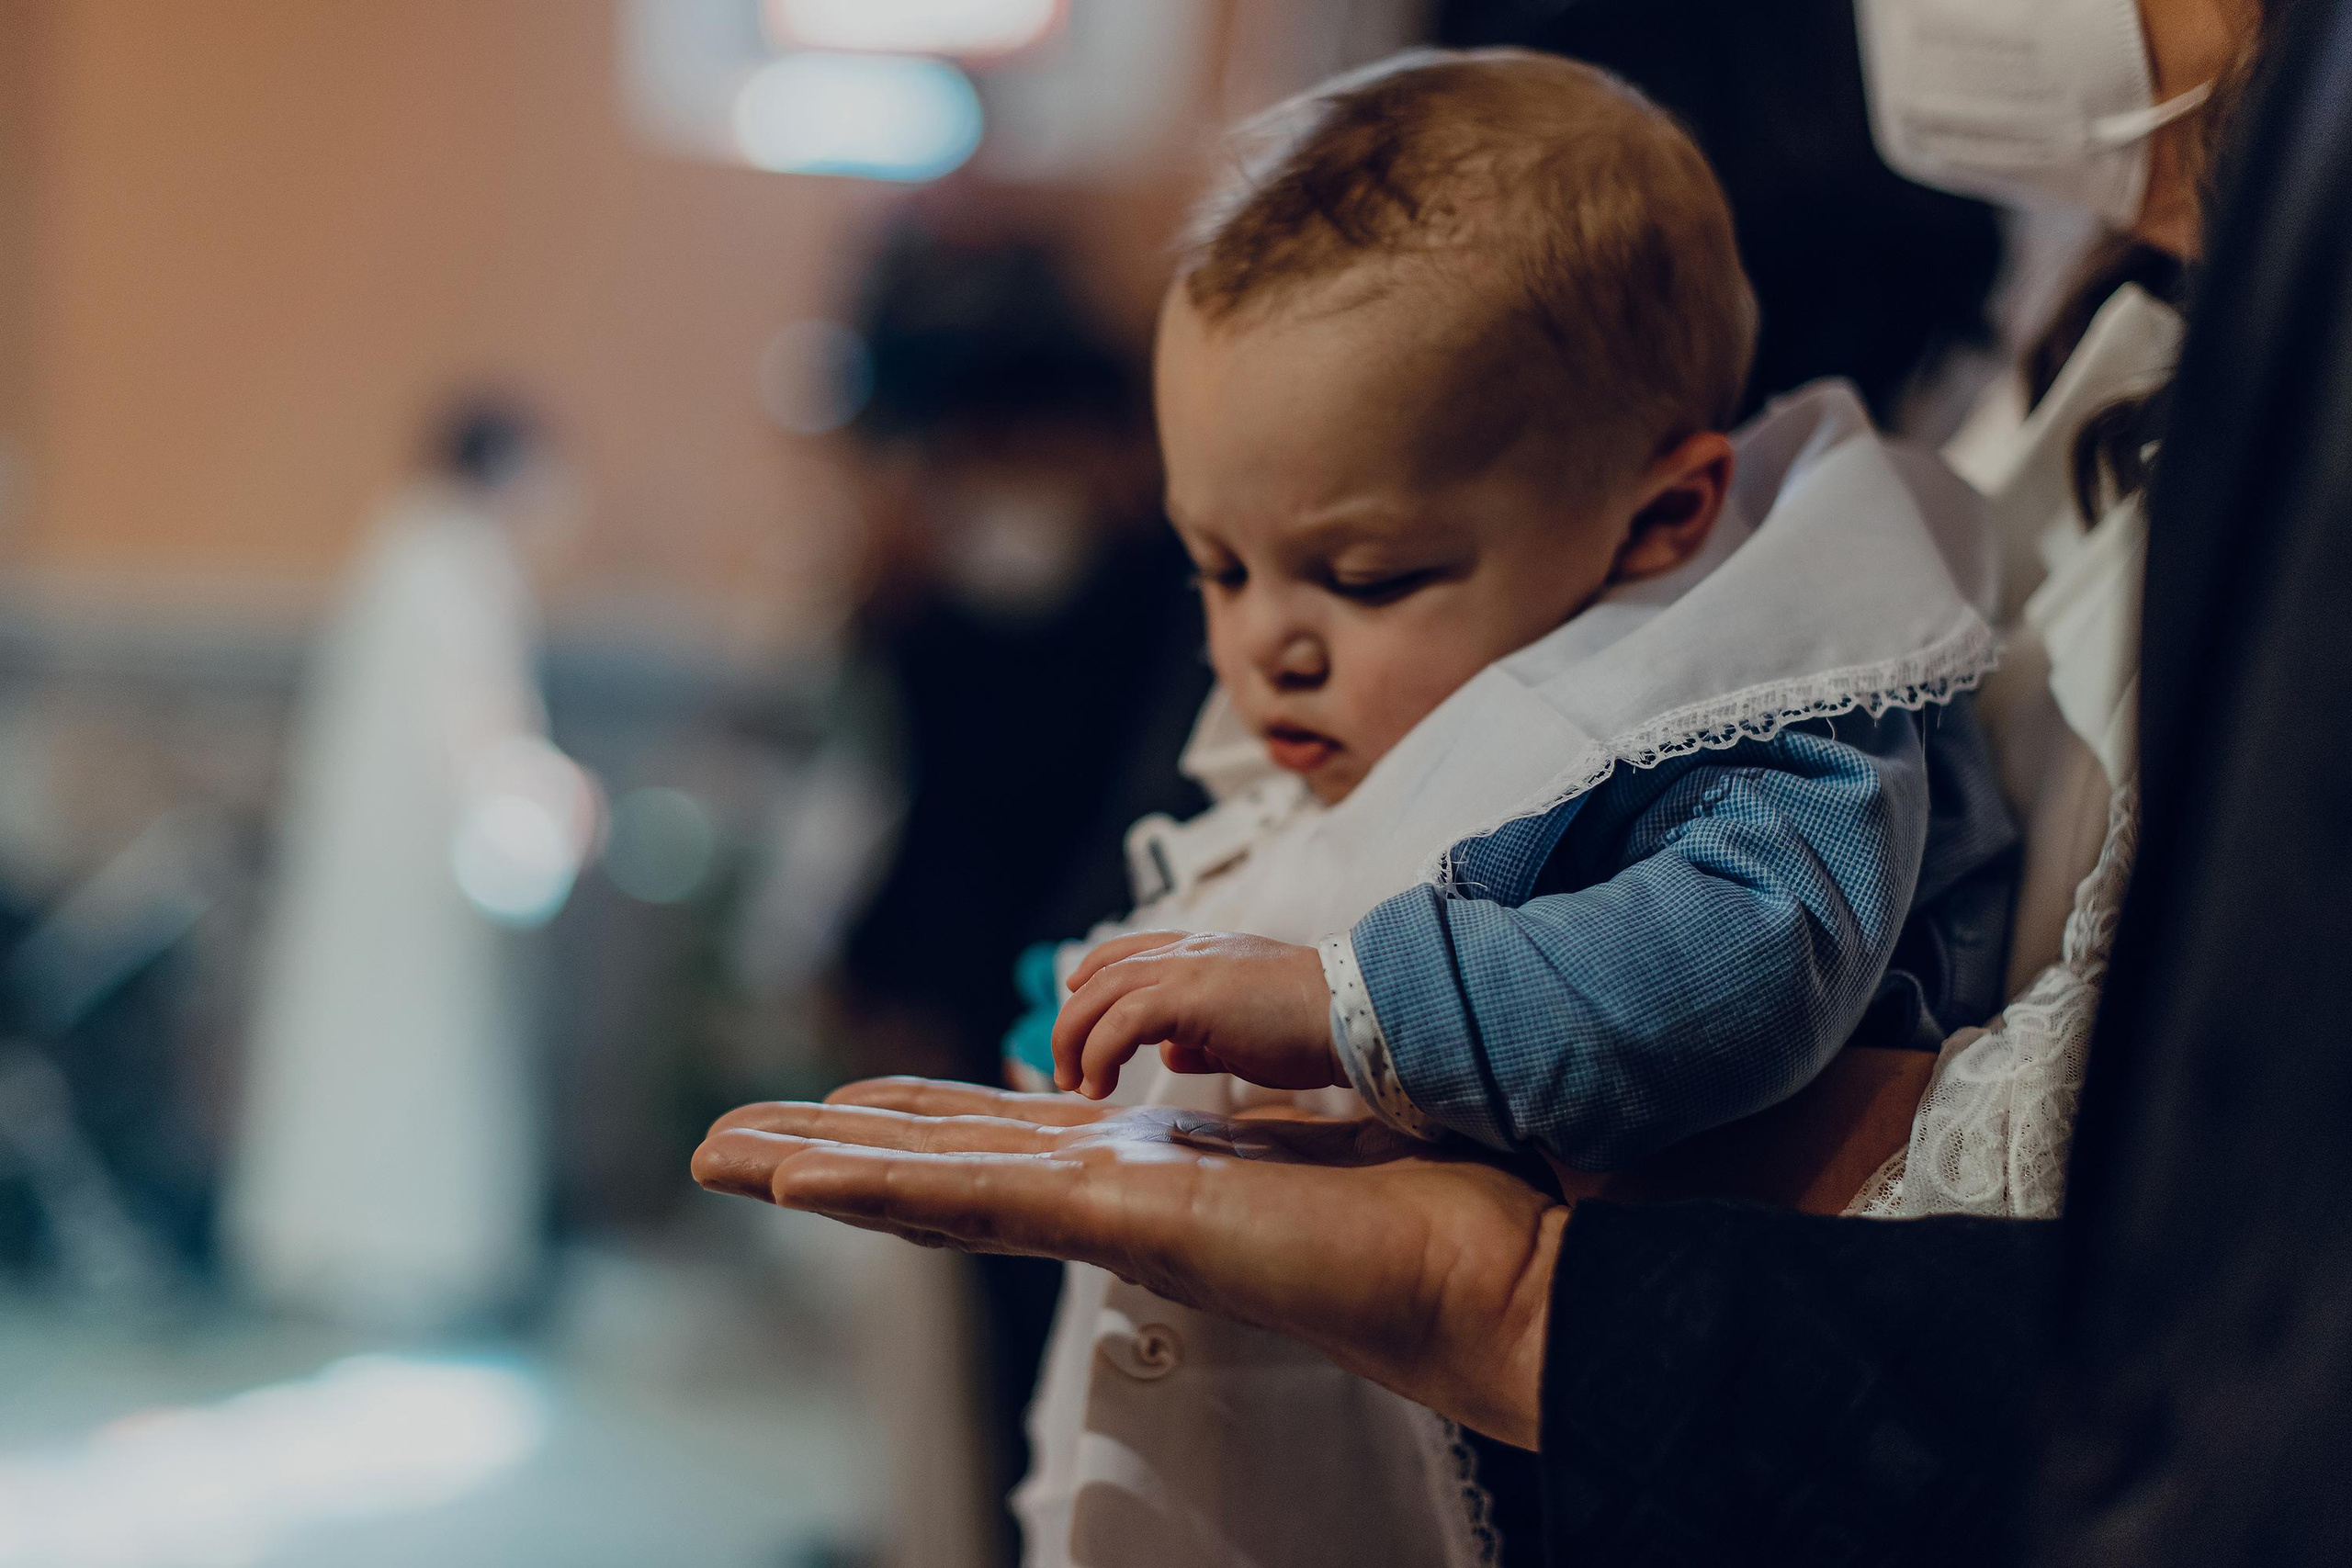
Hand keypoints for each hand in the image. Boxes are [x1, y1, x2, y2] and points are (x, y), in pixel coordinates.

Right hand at [692, 1077, 1564, 1447]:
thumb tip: (1190, 1043)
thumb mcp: (1305, 1100)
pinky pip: (982, 1200)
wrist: (1509, 1257)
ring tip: (720, 1157)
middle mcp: (1114, 1198)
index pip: (1003, 1140)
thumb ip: (1231, 1075)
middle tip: (724, 1140)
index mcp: (1151, 1167)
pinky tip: (797, 1179)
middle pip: (941, 1167)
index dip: (911, 1121)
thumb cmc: (1436, 1187)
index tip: (837, 1105)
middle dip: (831, 1152)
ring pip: (932, 1189)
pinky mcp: (1128, 1221)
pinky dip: (879, 1189)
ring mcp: (1110, 1216)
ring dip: (820, 1173)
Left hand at [1052, 930, 1339, 1099]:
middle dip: (1073, 1022)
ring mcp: (1188, 969)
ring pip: (1102, 993)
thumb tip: (1173, 1051)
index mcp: (1203, 953)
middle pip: (1103, 974)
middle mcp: (1189, 952)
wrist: (1352, 1012)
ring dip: (1077, 1040)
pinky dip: (1101, 1052)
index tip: (1076, 1001)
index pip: (1128, 951)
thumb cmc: (1311, 1026)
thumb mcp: (1244, 1029)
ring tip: (1077, 1083)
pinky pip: (1123, 1020)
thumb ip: (1203, 1035)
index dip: (1093, 975)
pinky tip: (1102, 1083)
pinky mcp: (1191, 996)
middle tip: (1066, 1069)